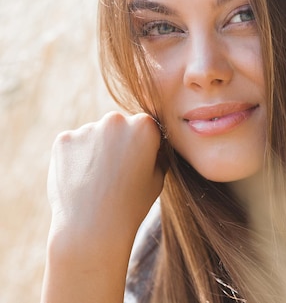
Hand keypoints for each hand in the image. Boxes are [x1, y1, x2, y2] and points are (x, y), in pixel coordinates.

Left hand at [42, 112, 165, 302]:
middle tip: (117, 174)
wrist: (93, 228)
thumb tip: (151, 143)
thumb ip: (156, 153)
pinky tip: (83, 179)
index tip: (139, 166)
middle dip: (119, 143)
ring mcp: (87, 128)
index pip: (146, 128)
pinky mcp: (63, 140)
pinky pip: (74, 144)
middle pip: (119, 127)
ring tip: (98, 181)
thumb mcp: (158, 177)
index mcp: (145, 126)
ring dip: (97, 150)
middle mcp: (116, 121)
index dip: (144, 147)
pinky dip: (77, 157)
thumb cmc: (131, 205)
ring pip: (95, 135)